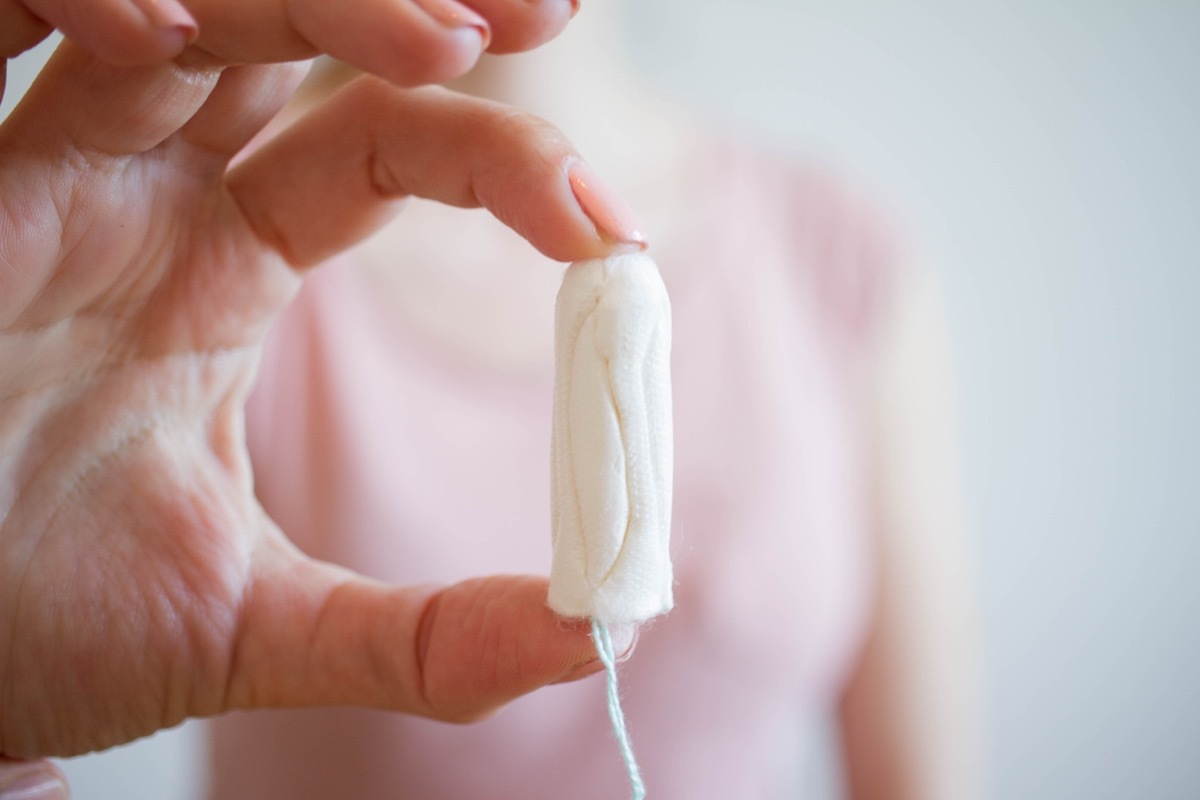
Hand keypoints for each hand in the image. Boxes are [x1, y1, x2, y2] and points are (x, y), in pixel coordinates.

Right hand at [0, 0, 641, 772]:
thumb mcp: (261, 625)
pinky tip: (171, 30)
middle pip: (299, 41)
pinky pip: (2, 24)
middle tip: (552, 15)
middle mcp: (140, 198)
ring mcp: (44, 177)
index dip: (497, 160)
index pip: (379, 151)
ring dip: (313, 0)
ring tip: (444, 36)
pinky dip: (86, 5)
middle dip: (424, 13)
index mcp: (219, 270)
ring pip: (189, 13)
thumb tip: (597, 638)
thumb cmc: (43, 629)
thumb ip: (426, 634)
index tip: (610, 230)